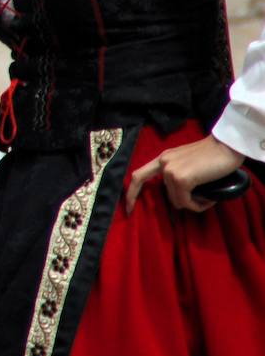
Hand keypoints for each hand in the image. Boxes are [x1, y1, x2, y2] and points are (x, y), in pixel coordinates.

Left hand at [125, 134, 245, 213]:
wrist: (227, 147)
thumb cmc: (213, 155)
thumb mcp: (188, 162)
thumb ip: (178, 172)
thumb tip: (179, 194)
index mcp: (163, 158)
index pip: (138, 176)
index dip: (131, 193)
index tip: (128, 208)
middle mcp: (163, 163)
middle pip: (167, 195)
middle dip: (184, 202)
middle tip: (201, 202)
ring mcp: (171, 171)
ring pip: (177, 200)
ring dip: (194, 203)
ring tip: (209, 196)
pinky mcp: (181, 179)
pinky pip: (186, 202)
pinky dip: (198, 205)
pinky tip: (210, 199)